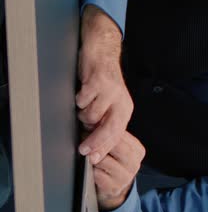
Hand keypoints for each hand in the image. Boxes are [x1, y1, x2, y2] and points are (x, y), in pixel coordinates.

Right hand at [77, 5, 133, 163]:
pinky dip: (78, 99)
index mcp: (124, 109)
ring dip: (82, 113)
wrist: (101, 52)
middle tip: (83, 150)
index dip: (104, 148)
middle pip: (109, 129)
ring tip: (84, 104)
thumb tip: (93, 146)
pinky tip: (82, 92)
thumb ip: (103, 121)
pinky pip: (82, 100)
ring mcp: (111, 91)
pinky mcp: (98, 81)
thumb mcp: (108, 103)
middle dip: (94, 142)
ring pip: (91, 115)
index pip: (116, 134)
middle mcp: (121, 101)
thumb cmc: (102, 82)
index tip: (93, 159)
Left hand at [93, 131, 145, 211]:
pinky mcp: (114, 188)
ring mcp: (125, 177)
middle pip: (113, 146)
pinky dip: (90, 171)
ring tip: (88, 157)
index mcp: (137, 150)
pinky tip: (90, 170)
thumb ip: (109, 136)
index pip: (120, 134)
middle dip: (96, 143)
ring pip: (103, 160)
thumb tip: (92, 122)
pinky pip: (97, 174)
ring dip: (91, 158)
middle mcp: (135, 163)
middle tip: (85, 143)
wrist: (113, 188)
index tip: (89, 127)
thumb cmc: (111, 163)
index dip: (102, 130)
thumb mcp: (115, 148)